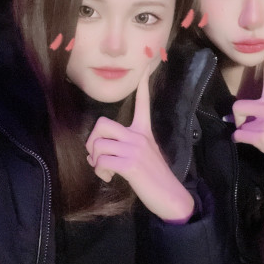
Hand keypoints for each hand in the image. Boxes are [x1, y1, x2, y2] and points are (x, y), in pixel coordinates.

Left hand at [86, 63, 194, 222]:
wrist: (171, 197)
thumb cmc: (155, 179)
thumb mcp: (144, 156)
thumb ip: (125, 148)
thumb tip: (97, 153)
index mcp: (144, 132)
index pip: (142, 102)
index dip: (142, 84)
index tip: (146, 66)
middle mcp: (139, 136)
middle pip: (102, 124)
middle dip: (92, 141)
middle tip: (97, 156)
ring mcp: (135, 149)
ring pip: (98, 144)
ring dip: (95, 161)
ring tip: (106, 171)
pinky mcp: (130, 164)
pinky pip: (101, 161)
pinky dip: (100, 172)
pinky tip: (111, 177)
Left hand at [231, 35, 263, 155]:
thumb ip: (255, 107)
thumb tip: (227, 117)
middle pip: (237, 106)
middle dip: (239, 118)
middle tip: (251, 124)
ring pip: (237, 122)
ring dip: (242, 130)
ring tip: (256, 133)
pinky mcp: (262, 136)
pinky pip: (238, 135)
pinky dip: (240, 140)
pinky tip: (252, 141)